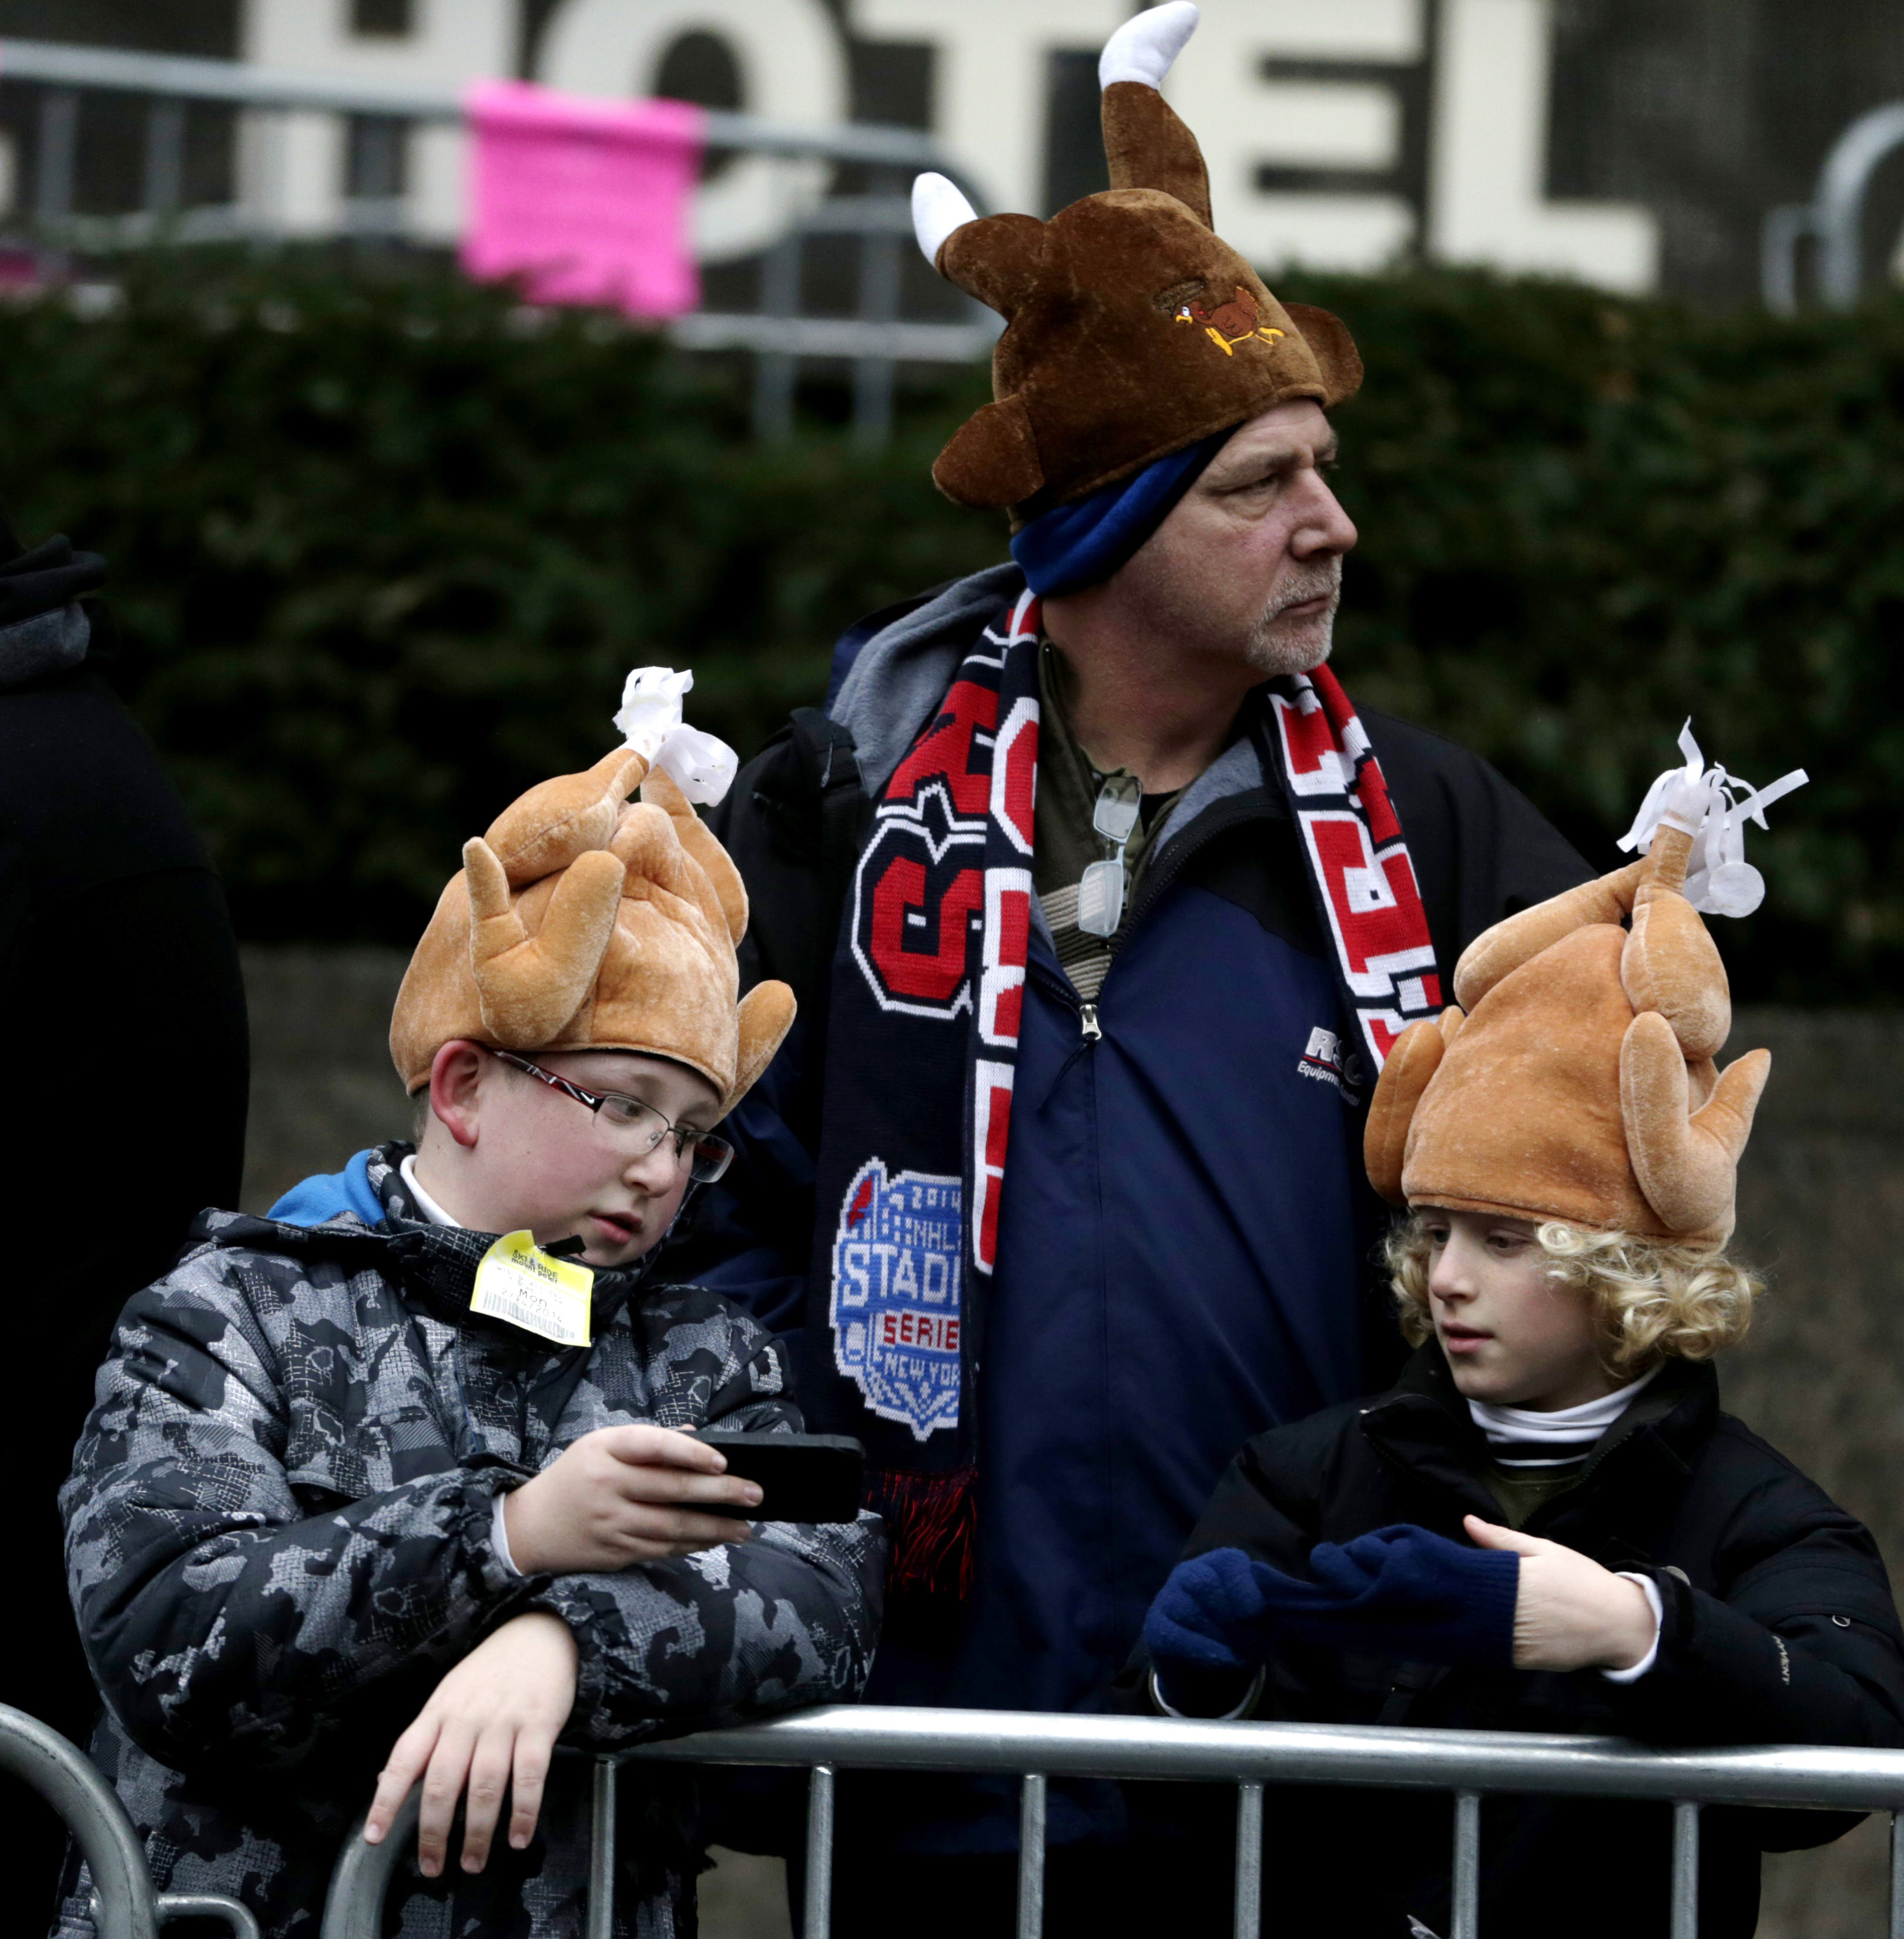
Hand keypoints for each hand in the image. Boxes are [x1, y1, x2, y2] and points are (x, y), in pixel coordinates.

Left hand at [364, 1611, 578, 1876]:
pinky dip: (523, 1810)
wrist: (540, 1632)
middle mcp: (466, 1718)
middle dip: (434, 1831)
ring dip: (477, 1831)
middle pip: (442, 1781)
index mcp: (438, 1712)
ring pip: (484, 1783)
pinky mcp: (539, 1723)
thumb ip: (425, 1739)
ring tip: (473, 1862)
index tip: (374, 1838)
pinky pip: (529, 1773)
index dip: (386, 1799)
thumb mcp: (448, 1696)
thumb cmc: (489, 1672)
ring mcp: (503, 1721)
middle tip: (433, 1868)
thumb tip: (385, 1782)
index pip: (404, 1758)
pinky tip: (518, 1837)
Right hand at [503, 1424, 760, 1573]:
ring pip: (672, 1527)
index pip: (653, 1445)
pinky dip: (691, 1546)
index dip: (691, 1452)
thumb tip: (700, 1439)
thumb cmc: (577, 1476)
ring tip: (745, 1527)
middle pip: (672, 1489)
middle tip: (754, 1494)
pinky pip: (661, 1549)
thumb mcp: (601, 1445)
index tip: (724, 1461)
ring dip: (714, 1528)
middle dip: (720, 1493)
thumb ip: (649, 1441)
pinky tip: (714, 1541)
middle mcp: (607, 1485)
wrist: (530, 1526)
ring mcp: (611, 1522)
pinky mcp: (614, 1552)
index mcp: (605, 1449)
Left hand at [1464, 1516, 1657, 1671]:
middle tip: (1454, 1589)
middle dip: (1460, 1597)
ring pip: (1477, 1630)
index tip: (1449, 1569)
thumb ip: (1503, 1539)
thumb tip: (1466, 1521)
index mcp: (1517, 1578)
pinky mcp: (1525, 1661)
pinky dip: (1484, 1641)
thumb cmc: (1582, 1581)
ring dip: (1468, 1620)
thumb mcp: (1547, 1552)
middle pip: (1469, 1604)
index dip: (1455, 1574)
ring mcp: (1519, 1638)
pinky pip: (1493, 1651)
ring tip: (1465, 1608)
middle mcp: (1514, 1610)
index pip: (1468, 1576)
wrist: (1620, 1624)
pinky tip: (1483, 1630)